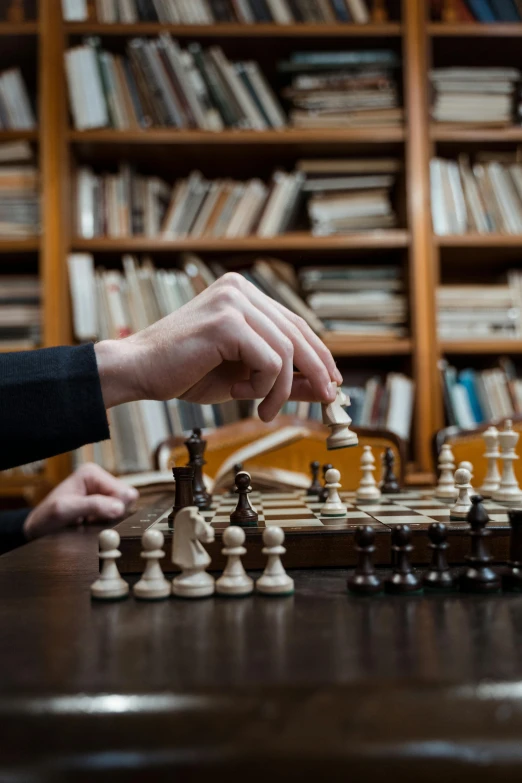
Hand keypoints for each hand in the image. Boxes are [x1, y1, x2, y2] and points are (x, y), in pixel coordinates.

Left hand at [23, 463, 138, 540]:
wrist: (36, 530)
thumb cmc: (45, 518)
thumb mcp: (65, 510)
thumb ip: (93, 506)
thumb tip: (120, 508)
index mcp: (92, 473)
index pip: (124, 492)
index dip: (115, 509)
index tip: (95, 518)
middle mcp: (99, 479)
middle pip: (126, 499)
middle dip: (113, 513)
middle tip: (91, 520)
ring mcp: (101, 491)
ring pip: (124, 507)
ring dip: (109, 519)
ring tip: (89, 522)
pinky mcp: (102, 503)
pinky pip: (117, 514)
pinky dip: (106, 522)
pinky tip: (91, 524)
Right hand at [94, 272, 341, 421]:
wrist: (138, 371)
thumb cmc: (184, 372)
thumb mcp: (243, 378)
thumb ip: (282, 378)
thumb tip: (324, 389)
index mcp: (243, 294)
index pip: (294, 323)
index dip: (318, 353)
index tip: (332, 381)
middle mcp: (240, 290)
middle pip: (297, 333)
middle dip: (316, 371)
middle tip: (326, 400)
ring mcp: (233, 301)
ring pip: (286, 350)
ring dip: (281, 388)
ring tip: (261, 408)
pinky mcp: (227, 322)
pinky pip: (269, 360)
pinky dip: (263, 385)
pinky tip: (241, 394)